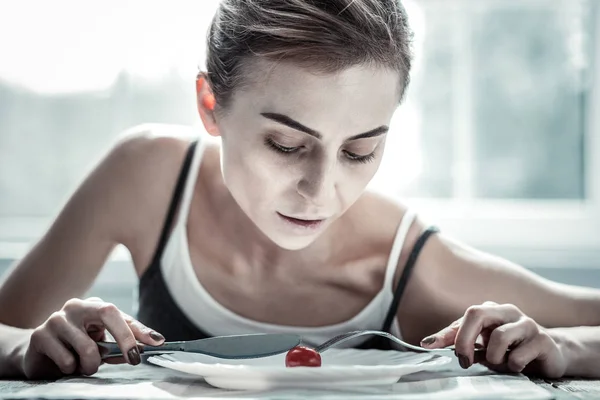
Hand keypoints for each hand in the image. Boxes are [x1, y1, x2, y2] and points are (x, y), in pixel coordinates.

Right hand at [20, 297, 164, 378]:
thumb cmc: (75, 348)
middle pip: (108, 313)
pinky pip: (67, 361)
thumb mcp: (101, 346)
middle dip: (125, 339)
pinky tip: (64, 364)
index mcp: (94, 307)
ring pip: (88, 348)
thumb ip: (121, 346)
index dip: (140, 330)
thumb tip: (144, 348)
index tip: (157, 342)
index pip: (122, 315)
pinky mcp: (40, 335)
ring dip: (91, 365)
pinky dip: (71, 369)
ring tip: (83, 366)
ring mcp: (57, 318)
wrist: (38, 354)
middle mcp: (76, 306)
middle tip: (133, 359)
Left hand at [419, 301, 566, 377]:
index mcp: (491, 310)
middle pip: (477, 313)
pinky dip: (513, 365)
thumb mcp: (482, 343)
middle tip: (465, 361)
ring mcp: (527, 324)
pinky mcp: (543, 341)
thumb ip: (457, 340)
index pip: (464, 316)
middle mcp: (507, 312)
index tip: (429, 346)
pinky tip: (517, 366)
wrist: (551, 353)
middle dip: (465, 340)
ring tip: (499, 363)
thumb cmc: (510, 347)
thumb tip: (426, 342)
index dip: (446, 333)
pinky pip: (519, 356)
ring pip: (499, 337)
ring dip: (493, 358)